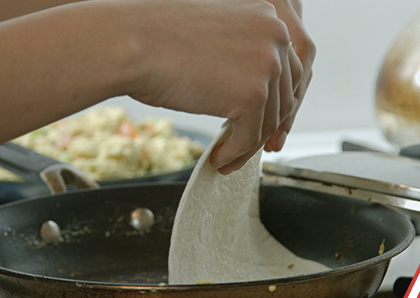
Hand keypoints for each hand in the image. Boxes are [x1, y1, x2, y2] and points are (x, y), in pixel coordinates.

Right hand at [127, 0, 304, 173]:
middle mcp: (276, 36)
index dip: (272, 103)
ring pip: (269, 122)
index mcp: (268, 16)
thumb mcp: (214, 38)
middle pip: (283, 97)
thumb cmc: (157, 38)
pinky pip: (251, 137)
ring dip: (247, 146)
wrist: (132, 42)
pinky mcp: (253, 95)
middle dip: (263, 127)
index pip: (287, 70)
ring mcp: (268, 65)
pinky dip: (236, 153)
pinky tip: (218, 158)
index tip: (258, 123)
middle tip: (244, 146)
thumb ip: (242, 56)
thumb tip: (250, 90)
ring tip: (226, 157)